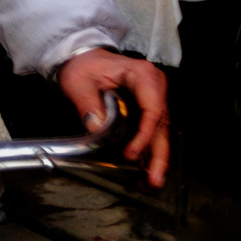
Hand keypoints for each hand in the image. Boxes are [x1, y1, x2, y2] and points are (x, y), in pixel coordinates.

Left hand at [58, 48, 169, 187]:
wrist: (84, 58)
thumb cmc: (84, 66)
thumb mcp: (78, 81)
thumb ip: (87, 102)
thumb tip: (97, 127)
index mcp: (143, 75)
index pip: (152, 109)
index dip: (145, 134)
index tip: (131, 153)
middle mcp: (155, 87)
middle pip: (162, 125)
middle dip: (158, 155)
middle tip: (154, 180)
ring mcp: (154, 98)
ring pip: (161, 132)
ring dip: (157, 158)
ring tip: (152, 182)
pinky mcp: (148, 109)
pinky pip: (152, 132)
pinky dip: (149, 151)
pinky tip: (146, 170)